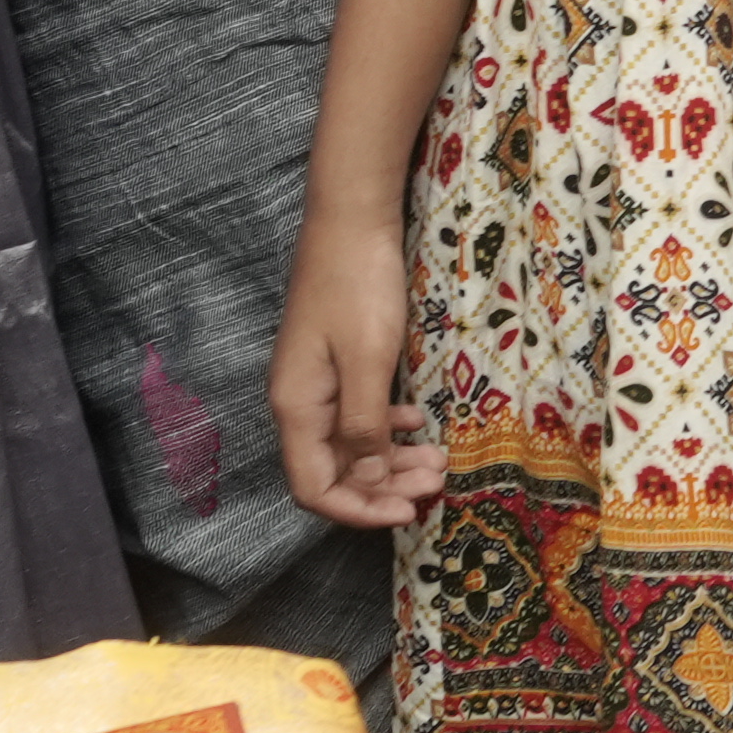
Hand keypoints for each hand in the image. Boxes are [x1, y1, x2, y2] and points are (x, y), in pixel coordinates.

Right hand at [270, 215, 442, 527]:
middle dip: (383, 488)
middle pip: (332, 471)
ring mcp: (315, 383)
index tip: (408, 513)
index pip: (314, 488)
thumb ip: (365, 425)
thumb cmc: (358, 285)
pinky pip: (357, 415)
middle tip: (435, 484)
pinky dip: (387, 427)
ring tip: (437, 462)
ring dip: (390, 460)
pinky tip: (415, 421)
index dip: (358, 510)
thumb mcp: (368, 360)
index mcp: (296, 408)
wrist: (351, 218)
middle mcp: (298, 403)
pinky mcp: (335, 364)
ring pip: (349, 444)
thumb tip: (368, 483)